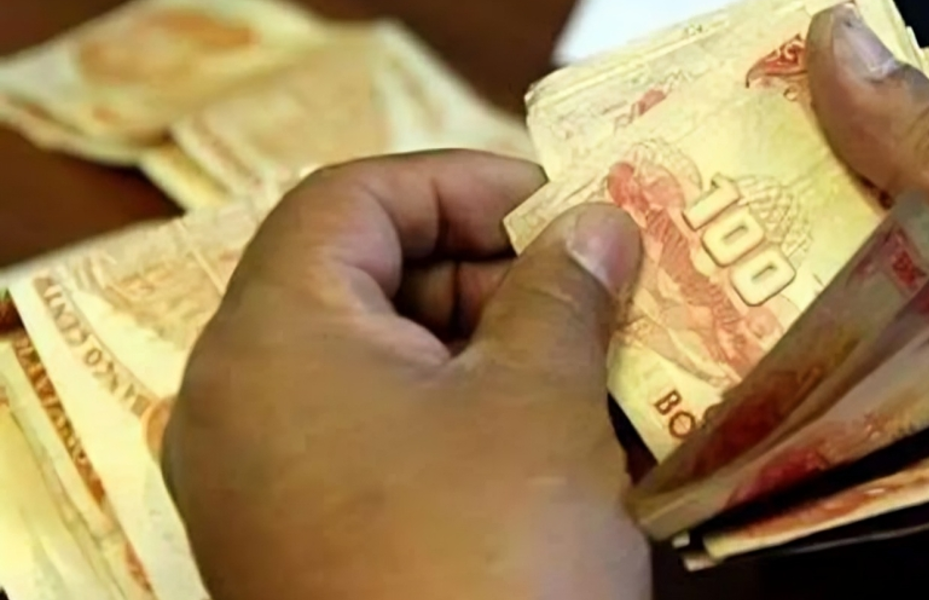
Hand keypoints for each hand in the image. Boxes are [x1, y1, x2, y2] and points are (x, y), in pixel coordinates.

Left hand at [161, 152, 649, 599]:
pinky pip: (380, 438)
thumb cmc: (489, 559)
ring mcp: (266, 479)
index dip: (460, 183)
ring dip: (489, 348)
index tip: (557, 206)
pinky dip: (461, 417)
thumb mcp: (538, 401)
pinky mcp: (304, 537)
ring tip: (590, 364)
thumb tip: (596, 224)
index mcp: (274, 340)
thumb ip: (563, 288)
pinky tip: (553, 437)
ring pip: (380, 363)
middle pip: (362, 277)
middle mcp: (243, 402)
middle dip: (488, 269)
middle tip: (590, 286)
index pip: (350, 198)